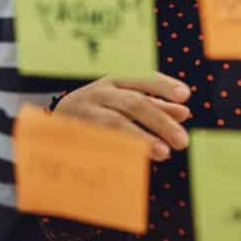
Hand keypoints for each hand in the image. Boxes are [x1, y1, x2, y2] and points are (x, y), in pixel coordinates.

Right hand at [55, 72, 190, 161]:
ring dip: (142, 138)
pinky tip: (137, 161)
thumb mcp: (124, 99)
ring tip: (164, 152)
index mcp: (115, 80)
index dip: (163, 86)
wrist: (54, 119)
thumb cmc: (100, 107)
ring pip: (116, 123)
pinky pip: (100, 142)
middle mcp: (100, 92)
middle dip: (160, 120)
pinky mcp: (76, 133)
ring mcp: (86, 112)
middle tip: (182, 140)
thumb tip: (184, 112)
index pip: (142, 78)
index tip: (186, 95)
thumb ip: (155, 104)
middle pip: (133, 103)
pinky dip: (120, 151)